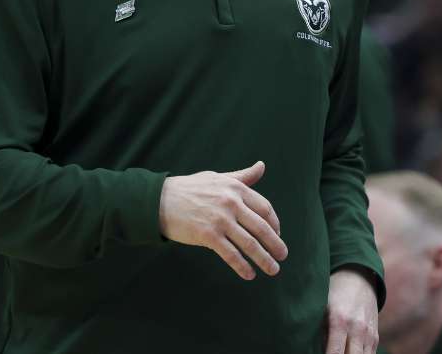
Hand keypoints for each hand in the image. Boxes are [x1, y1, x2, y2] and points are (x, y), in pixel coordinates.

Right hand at [159, 160, 288, 279]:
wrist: (159, 200)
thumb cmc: (189, 188)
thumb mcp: (217, 177)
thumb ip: (242, 177)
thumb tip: (262, 166)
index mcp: (235, 188)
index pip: (264, 208)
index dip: (274, 223)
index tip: (277, 234)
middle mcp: (231, 203)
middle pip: (261, 227)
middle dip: (275, 244)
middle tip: (283, 255)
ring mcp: (220, 220)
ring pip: (249, 243)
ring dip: (264, 259)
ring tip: (273, 269)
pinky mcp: (208, 235)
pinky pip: (230, 254)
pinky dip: (242, 266)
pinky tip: (249, 274)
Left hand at [325, 268, 378, 353]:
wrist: (358, 278)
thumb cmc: (334, 294)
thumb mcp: (322, 308)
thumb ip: (320, 332)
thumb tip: (315, 351)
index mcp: (339, 320)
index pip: (335, 352)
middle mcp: (357, 328)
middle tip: (332, 353)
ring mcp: (368, 333)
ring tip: (341, 351)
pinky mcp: (375, 337)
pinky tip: (349, 351)